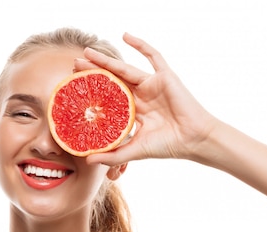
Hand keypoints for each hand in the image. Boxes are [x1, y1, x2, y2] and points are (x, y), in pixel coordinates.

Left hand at [74, 33, 218, 165]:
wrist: (193, 139)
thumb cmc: (168, 146)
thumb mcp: (135, 151)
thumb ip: (112, 155)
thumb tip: (88, 161)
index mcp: (133, 112)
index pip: (108, 99)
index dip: (92, 93)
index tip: (74, 89)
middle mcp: (141, 96)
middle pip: (112, 81)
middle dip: (93, 73)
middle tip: (73, 66)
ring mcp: (152, 85)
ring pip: (124, 68)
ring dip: (105, 60)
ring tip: (86, 52)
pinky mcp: (165, 76)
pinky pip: (153, 55)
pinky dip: (140, 45)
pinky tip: (125, 36)